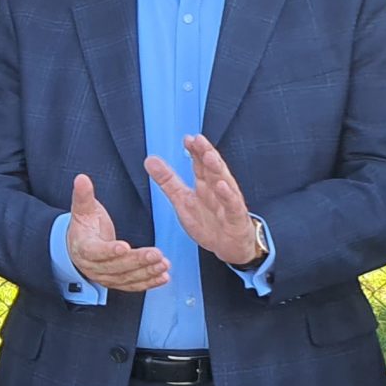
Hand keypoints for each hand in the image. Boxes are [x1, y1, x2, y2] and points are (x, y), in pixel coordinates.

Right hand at [66, 174, 169, 292]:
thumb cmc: (83, 227)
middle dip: (137, 261)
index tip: (124, 247)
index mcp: (84, 248)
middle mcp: (93, 266)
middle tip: (156, 254)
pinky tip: (162, 277)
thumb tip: (82, 179)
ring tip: (163, 264)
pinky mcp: (116, 281)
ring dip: (146, 272)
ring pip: (126, 277)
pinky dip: (149, 282)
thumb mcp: (82, 210)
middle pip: (116, 266)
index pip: (96, 251)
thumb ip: (83, 195)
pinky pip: (133, 285)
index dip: (110, 250)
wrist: (77, 247)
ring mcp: (105, 276)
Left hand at [146, 135, 262, 266]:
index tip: (187, 138)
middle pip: (212, 168)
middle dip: (205, 153)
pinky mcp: (236, 218)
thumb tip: (149, 159)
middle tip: (198, 139)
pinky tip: (221, 185)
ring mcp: (228, 203)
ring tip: (208, 156)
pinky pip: (232, 206)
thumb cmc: (208, 221)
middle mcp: (218, 190)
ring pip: (224, 182)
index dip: (194, 151)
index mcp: (205, 184)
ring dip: (217, 169)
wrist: (229, 246)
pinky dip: (227, 196)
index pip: (200, 163)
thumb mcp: (182, 200)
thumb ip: (167, 180)